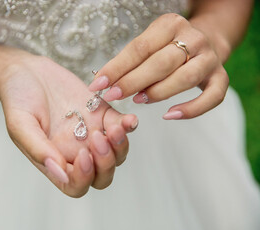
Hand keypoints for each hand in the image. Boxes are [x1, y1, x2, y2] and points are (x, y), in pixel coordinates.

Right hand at [0, 53, 137, 196]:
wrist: (28, 71)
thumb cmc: (18, 97)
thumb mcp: (20, 123)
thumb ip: (38, 148)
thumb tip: (59, 173)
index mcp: (55, 161)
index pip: (75, 186)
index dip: (84, 178)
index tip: (82, 154)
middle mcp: (75, 152)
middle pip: (102, 176)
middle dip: (105, 163)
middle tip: (97, 138)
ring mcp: (91, 134)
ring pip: (116, 155)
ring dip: (120, 146)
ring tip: (114, 128)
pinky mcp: (102, 114)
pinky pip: (121, 126)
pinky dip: (128, 126)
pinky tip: (129, 120)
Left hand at [88, 13, 228, 119]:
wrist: (206, 39)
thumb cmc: (167, 46)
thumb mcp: (149, 43)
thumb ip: (130, 60)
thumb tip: (104, 82)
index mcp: (170, 25)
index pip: (140, 48)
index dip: (117, 67)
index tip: (98, 84)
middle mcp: (193, 39)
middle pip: (162, 63)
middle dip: (133, 81)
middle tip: (113, 95)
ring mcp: (209, 58)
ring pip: (185, 79)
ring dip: (158, 92)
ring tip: (138, 100)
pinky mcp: (221, 77)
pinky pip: (212, 97)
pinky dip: (192, 109)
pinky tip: (169, 115)